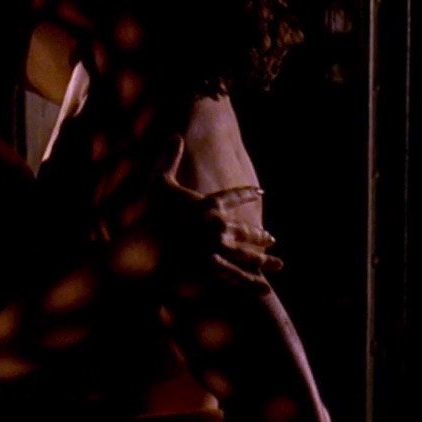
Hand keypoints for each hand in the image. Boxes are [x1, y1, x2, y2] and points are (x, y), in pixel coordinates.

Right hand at [156, 135, 283, 290]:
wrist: (143, 244)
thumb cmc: (150, 213)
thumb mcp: (160, 181)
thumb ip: (169, 158)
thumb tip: (174, 134)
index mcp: (209, 203)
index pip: (234, 196)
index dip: (247, 194)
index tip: (259, 191)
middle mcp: (217, 224)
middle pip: (245, 230)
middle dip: (259, 236)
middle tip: (270, 238)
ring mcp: (215, 247)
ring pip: (246, 254)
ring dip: (264, 259)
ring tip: (278, 262)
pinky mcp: (210, 267)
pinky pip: (235, 275)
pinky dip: (251, 282)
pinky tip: (266, 287)